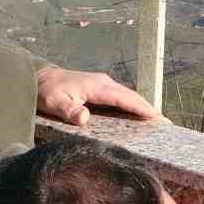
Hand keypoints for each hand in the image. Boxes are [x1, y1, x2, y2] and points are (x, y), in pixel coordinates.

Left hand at [36, 66, 163, 125]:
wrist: (37, 78)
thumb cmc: (46, 91)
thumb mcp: (55, 102)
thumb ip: (70, 110)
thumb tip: (84, 118)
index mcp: (98, 86)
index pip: (124, 98)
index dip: (141, 108)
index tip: (157, 118)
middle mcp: (104, 84)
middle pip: (132, 97)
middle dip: (148, 109)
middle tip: (166, 124)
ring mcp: (102, 86)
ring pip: (127, 98)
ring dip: (142, 108)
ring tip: (157, 123)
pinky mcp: (99, 90)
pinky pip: (120, 99)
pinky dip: (131, 107)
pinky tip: (136, 118)